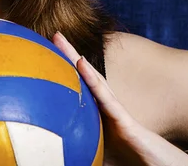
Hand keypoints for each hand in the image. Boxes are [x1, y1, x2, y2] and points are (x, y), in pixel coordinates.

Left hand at [52, 32, 187, 165]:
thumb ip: (87, 152)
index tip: (47, 58)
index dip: (65, 75)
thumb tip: (64, 155)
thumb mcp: (105, 159)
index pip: (79, 92)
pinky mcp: (126, 123)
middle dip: (68, 57)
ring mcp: (117, 115)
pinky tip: (80, 63)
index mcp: (101, 120)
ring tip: (60, 39)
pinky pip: (106, 98)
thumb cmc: (140, 165)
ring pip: (93, 82)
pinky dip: (92, 80)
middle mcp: (108, 112)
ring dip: (75, 59)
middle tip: (53, 35)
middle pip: (84, 80)